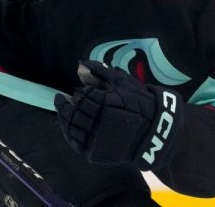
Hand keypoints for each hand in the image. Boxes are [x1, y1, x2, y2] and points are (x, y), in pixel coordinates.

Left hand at [54, 60, 182, 169]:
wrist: (155, 130)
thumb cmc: (140, 103)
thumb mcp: (124, 83)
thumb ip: (101, 72)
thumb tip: (81, 63)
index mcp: (103, 102)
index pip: (82, 96)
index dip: (78, 93)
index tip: (76, 92)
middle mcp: (97, 121)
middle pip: (73, 112)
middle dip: (64, 105)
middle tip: (59, 99)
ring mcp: (96, 138)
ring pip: (71, 129)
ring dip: (63, 120)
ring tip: (61, 114)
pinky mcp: (96, 151)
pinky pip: (76, 144)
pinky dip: (69, 136)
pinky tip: (67, 129)